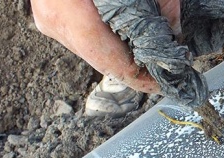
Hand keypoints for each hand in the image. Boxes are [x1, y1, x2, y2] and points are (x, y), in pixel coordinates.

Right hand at [31, 0, 180, 93]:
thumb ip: (162, 3)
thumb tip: (174, 31)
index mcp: (72, 15)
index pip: (112, 63)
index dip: (141, 79)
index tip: (164, 84)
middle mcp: (55, 22)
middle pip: (103, 60)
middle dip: (135, 66)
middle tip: (162, 69)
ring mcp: (48, 19)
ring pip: (93, 50)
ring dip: (122, 53)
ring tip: (148, 53)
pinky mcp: (50, 13)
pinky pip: (83, 36)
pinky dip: (107, 38)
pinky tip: (126, 35)